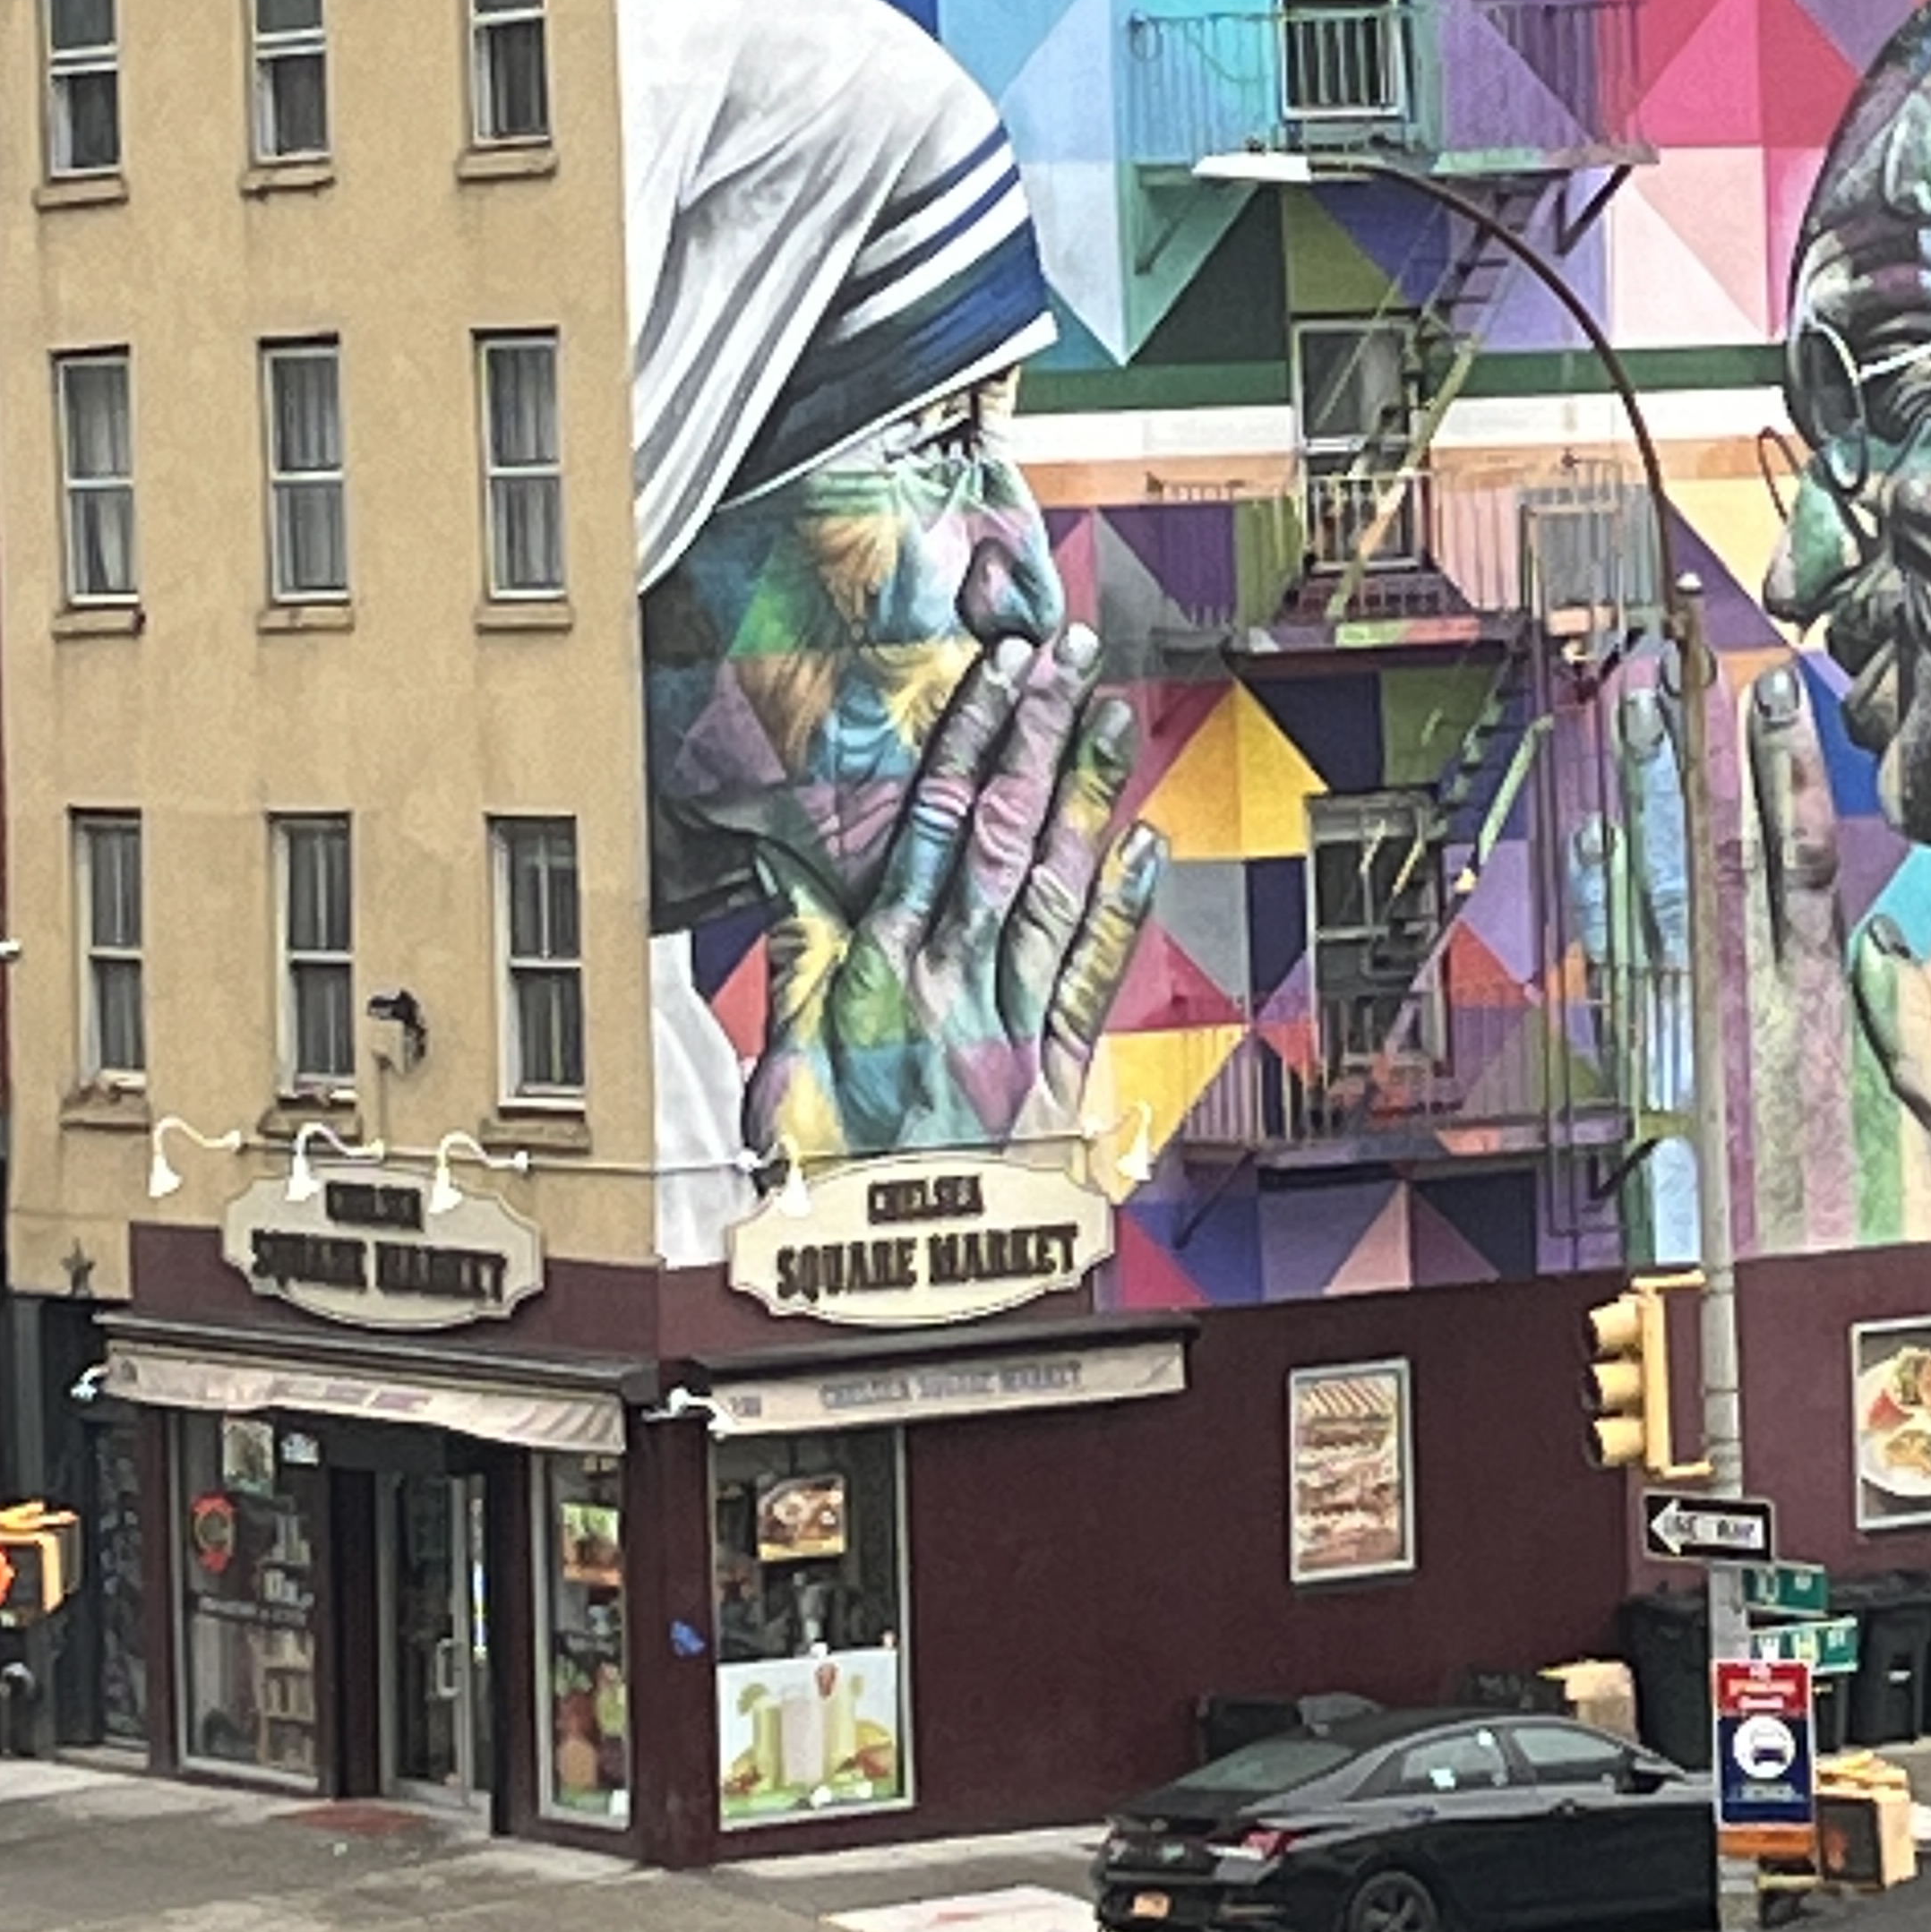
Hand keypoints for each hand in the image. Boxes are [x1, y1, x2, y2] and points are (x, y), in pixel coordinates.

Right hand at [742, 624, 1163, 1164]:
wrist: (888, 1279)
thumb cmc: (827, 1169)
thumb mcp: (784, 1058)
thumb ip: (798, 957)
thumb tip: (787, 865)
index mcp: (883, 969)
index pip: (932, 826)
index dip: (969, 741)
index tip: (993, 669)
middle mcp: (954, 981)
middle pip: (1002, 833)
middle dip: (1036, 734)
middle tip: (1068, 652)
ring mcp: (1013, 1022)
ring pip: (1053, 884)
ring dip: (1083, 793)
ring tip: (1109, 713)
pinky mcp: (1058, 1072)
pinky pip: (1094, 976)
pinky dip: (1124, 907)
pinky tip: (1146, 842)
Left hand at [1570, 643, 1930, 1249]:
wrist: (1799, 1339)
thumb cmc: (1877, 1244)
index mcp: (1830, 1016)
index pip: (1808, 865)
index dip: (1791, 775)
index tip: (1778, 699)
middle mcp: (1753, 1018)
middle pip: (1726, 867)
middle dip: (1706, 764)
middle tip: (1681, 671)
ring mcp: (1696, 1047)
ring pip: (1664, 903)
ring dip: (1644, 809)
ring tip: (1625, 720)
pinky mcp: (1656, 1086)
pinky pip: (1622, 980)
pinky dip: (1602, 908)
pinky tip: (1583, 846)